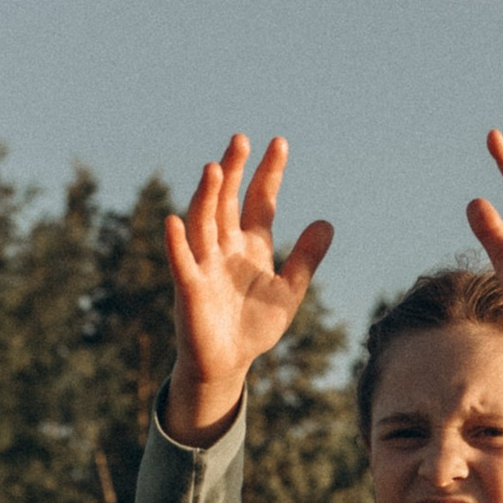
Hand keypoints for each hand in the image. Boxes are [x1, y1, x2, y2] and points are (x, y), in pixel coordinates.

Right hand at [161, 135, 333, 442]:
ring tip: (214, 168)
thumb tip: (328, 223)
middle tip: (241, 140)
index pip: (259, 201)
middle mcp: (224, 248)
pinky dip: (177, 244)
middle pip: (226, 202)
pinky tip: (174, 221)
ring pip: (202, 224)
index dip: (268, 174)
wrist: (228, 363)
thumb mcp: (288, 291)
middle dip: (233, 172)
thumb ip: (305, 259)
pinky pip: (181, 263)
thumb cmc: (253, 325)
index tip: (279, 143)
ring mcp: (205, 266)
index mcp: (250, 245)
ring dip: (206, 197)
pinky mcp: (190, 290)